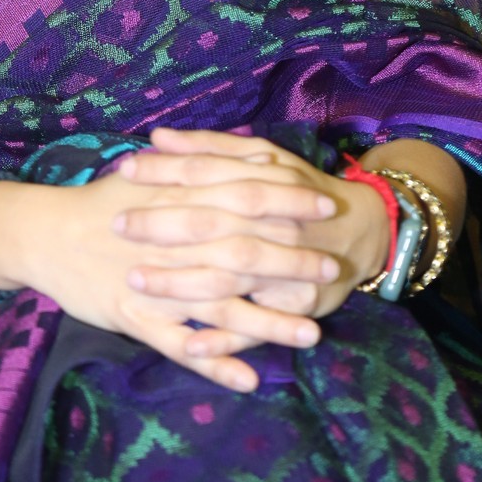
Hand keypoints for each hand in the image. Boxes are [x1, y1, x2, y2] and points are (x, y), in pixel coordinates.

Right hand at [0, 152, 348, 393]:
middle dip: (291, 261)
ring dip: (268, 321)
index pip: (243, 194)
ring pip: (221, 303)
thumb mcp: (152, 173)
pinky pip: (180, 345)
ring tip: (312, 334)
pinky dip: (215, 362)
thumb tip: (258, 156)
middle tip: (332, 269)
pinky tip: (249, 380)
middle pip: (242, 249)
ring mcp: (155, 280)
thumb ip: (203, 164)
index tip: (326, 204)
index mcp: (177, 197)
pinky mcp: (135, 316)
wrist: (43, 232)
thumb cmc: (103, 202)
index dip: (287, 199)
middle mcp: (172, 239)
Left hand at [115, 128, 388, 354]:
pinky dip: (225, 340)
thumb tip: (158, 137)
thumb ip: (210, 148)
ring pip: (228, 278)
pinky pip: (256, 328)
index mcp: (265, 184)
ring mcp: (285, 269)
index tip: (125, 169)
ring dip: (180, 283)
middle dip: (162, 226)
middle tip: (117, 224)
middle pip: (212, 224)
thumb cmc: (300, 191)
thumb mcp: (264, 157)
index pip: (208, 172)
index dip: (166, 171)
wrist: (363, 231)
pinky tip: (191, 344)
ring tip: (136, 281)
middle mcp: (274, 225)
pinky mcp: (295, 307)